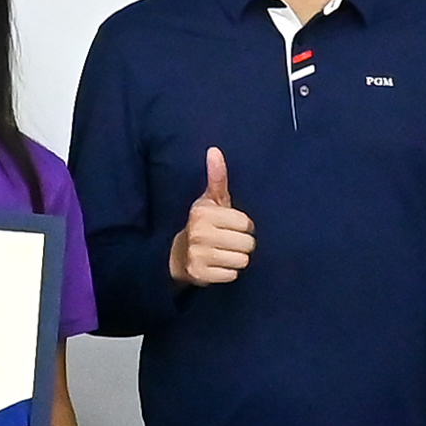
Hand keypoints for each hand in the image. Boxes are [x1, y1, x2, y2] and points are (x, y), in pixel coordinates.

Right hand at [168, 148, 256, 286]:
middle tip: (229, 242)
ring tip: (224, 253)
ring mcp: (198, 255)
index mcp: (204, 213)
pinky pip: (232, 275)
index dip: (244, 226)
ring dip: (237, 259)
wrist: (179, 255)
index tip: (233, 226)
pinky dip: (228, 272)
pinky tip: (218, 265)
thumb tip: (214, 150)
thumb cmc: (203, 224)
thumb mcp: (210, 200)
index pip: (246, 223)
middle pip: (247, 244)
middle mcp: (199, 233)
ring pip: (241, 260)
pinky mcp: (200, 274)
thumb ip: (217, 177)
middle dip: (242, 244)